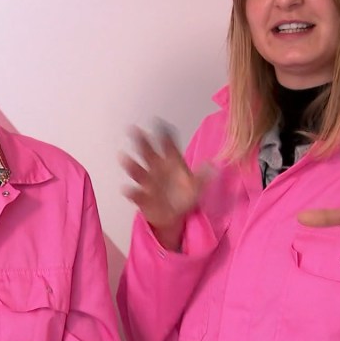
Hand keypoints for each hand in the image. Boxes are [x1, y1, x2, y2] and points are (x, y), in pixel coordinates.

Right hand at [120, 123, 204, 250]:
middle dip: (141, 142)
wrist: (174, 217)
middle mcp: (157, 170)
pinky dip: (131, 191)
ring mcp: (148, 183)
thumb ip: (203, 176)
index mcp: (171, 164)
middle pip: (148, 153)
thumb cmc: (184, 197)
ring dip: (131, 165)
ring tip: (124, 157)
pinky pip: (136, 194)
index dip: (164, 134)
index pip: (167, 146)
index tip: (158, 122)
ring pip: (138, 172)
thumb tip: (215, 166)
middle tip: (133, 129)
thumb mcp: (197, 187)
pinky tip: (126, 189)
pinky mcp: (143, 198)